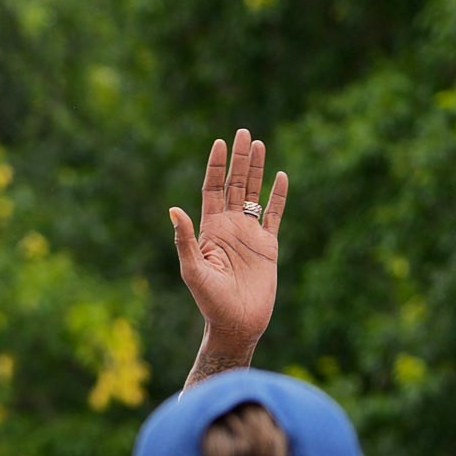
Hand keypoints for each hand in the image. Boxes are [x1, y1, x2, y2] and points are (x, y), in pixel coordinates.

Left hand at [170, 129, 286, 350]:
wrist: (236, 324)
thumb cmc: (209, 301)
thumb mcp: (193, 269)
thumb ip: (185, 240)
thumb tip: (173, 209)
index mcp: (210, 229)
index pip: (213, 189)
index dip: (216, 166)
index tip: (220, 142)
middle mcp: (230, 227)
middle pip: (235, 185)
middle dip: (239, 159)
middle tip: (243, 132)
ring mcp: (250, 235)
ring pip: (254, 194)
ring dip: (257, 170)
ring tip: (260, 144)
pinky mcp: (269, 246)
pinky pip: (274, 215)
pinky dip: (279, 196)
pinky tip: (282, 176)